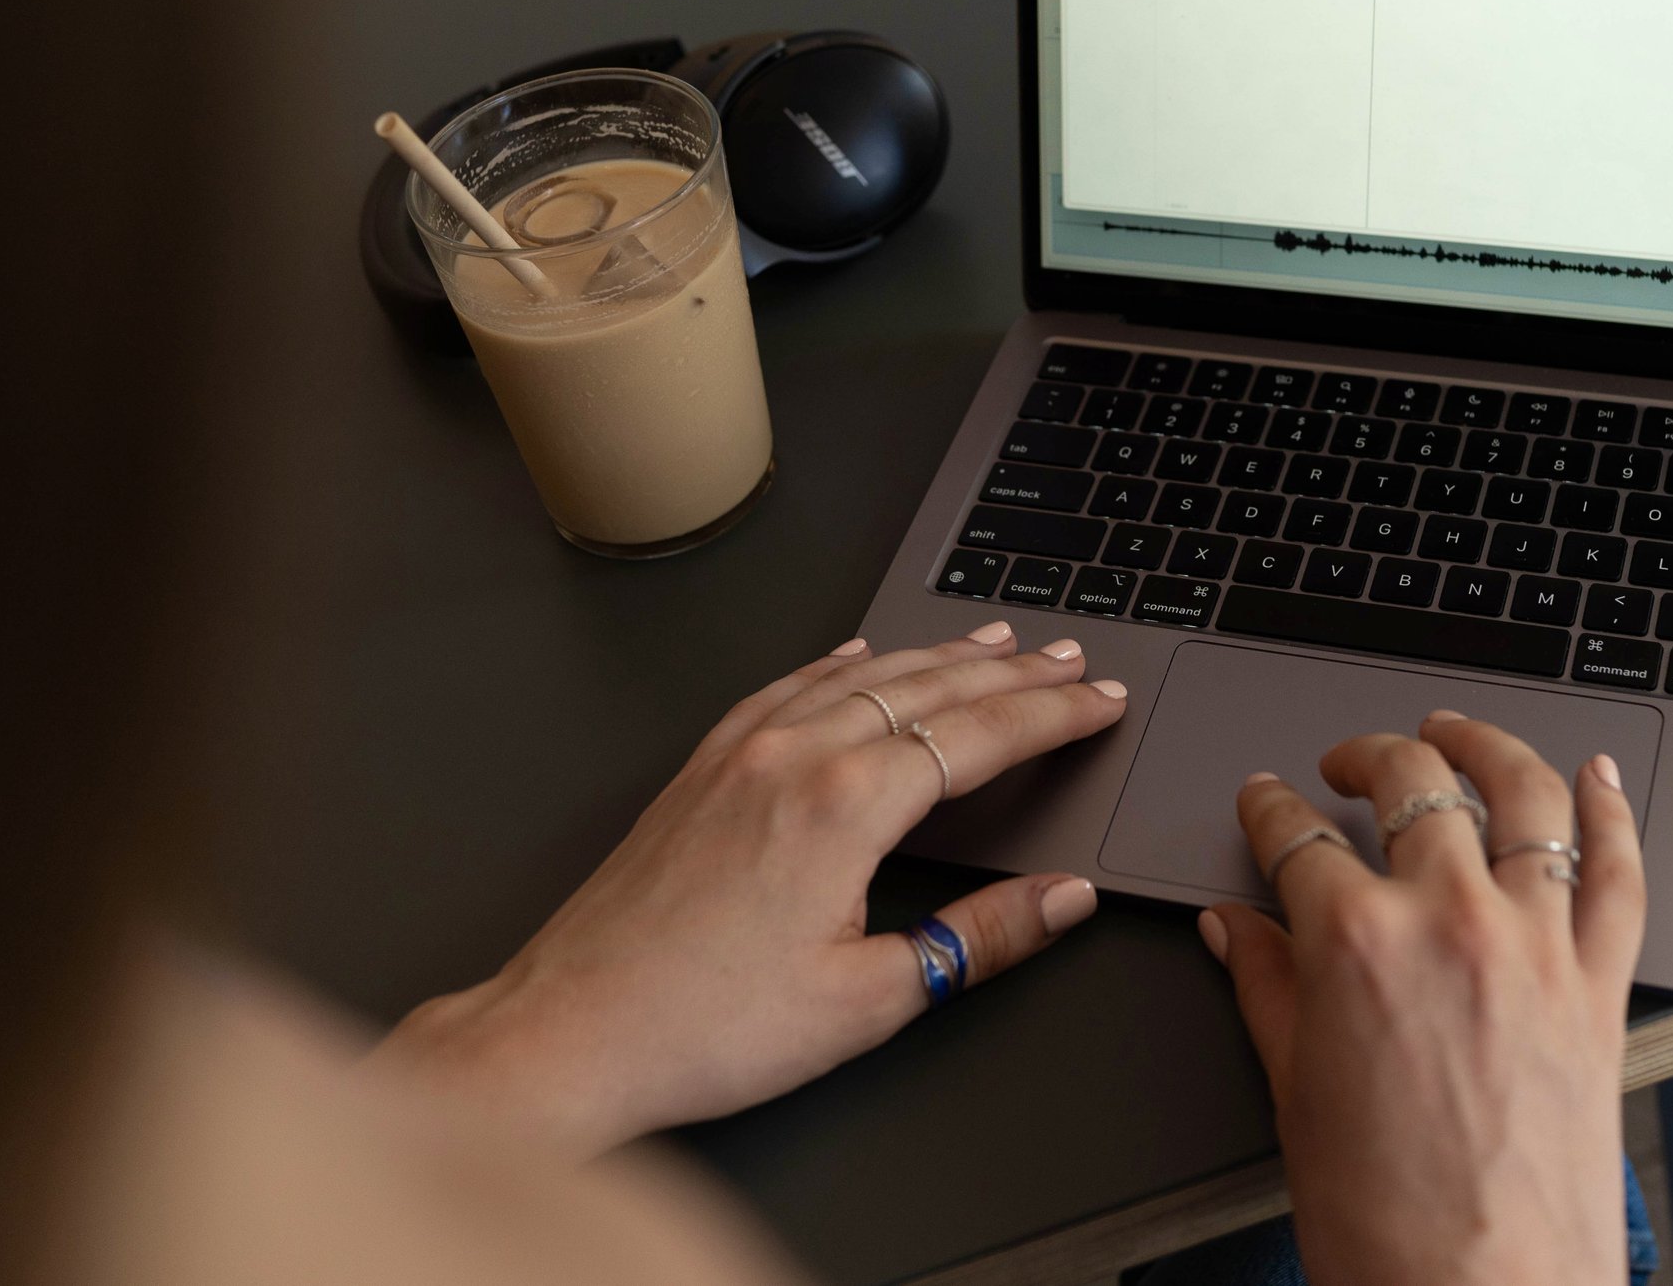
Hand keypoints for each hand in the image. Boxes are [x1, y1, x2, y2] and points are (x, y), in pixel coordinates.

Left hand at [374, 621, 1124, 1155]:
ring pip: (860, 676)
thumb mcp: (868, 1000)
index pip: (980, 736)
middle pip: (928, 689)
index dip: (1052, 715)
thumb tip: (1060, 900)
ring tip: (991, 640)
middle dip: (1009, 672)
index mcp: (845, 806)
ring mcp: (740, 754)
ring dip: (935, 655)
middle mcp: (794, 757)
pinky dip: (840, 664)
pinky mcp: (701, 769)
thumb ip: (977, 938)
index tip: (1100, 702)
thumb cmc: (704, 1027)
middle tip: (1067, 659)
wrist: (572, 1031)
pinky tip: (859, 656)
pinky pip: (786, 687)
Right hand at [1197, 712, 1644, 1285]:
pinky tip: (1595, 777)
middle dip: (1365, 755)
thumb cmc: (1387, 1222)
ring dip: (1485, 745)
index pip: (1296, 836)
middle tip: (1345, 763)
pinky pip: (1620, 870)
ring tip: (1454, 734)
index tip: (1265, 801)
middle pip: (1410, 784)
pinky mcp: (1601, 984)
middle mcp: (1450, 921)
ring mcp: (1537, 945)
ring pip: (1523, 794)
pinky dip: (1612, 810)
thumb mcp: (1294, 1091)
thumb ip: (1266, 987)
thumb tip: (1236, 929)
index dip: (1269, 809)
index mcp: (1355, 943)